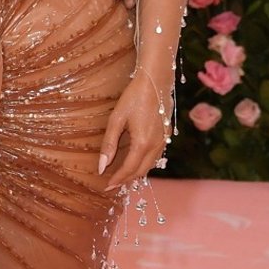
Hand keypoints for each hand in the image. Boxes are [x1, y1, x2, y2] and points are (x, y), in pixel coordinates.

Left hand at [98, 72, 170, 189]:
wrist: (155, 82)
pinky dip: (145, 164)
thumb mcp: (116, 120)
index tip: (107, 186)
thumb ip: (109, 144)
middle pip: (141, 171)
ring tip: (123, 177)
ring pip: (150, 165)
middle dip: (127, 180)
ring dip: (137, 173)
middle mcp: (156, 145)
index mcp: (143, 143)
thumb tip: (101, 166)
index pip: (129, 169)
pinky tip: (137, 162)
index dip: (118, 180)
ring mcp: (164, 140)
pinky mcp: (166, 135)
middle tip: (113, 185)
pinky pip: (156, 156)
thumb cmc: (133, 98)